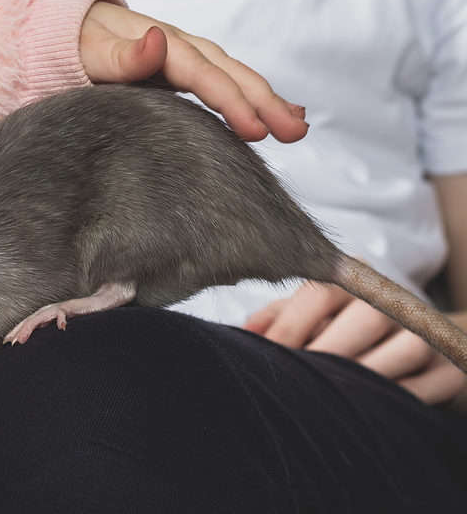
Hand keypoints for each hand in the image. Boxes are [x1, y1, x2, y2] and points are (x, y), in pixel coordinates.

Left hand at [80, 1, 307, 142]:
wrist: (59, 30)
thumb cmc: (70, 43)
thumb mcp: (88, 50)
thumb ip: (121, 55)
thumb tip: (156, 40)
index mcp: (161, 44)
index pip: (204, 75)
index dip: (231, 102)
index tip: (256, 130)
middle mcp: (179, 49)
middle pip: (230, 74)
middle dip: (265, 103)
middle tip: (295, 134)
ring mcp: (181, 61)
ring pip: (233, 78)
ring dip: (266, 102)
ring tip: (296, 128)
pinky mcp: (178, 75)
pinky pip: (220, 85)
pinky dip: (249, 99)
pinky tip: (271, 117)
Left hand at [245, 282, 466, 403]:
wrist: (414, 340)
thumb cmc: (342, 326)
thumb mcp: (310, 315)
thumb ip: (276, 317)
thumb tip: (243, 334)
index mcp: (353, 279)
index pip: (321, 292)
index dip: (291, 326)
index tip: (268, 356)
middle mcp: (392, 298)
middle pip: (364, 319)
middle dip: (326, 354)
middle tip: (296, 383)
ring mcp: (426, 331)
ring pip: (403, 350)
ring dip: (363, 378)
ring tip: (328, 400)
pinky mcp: (449, 366)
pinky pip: (426, 386)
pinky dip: (394, 400)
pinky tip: (363, 412)